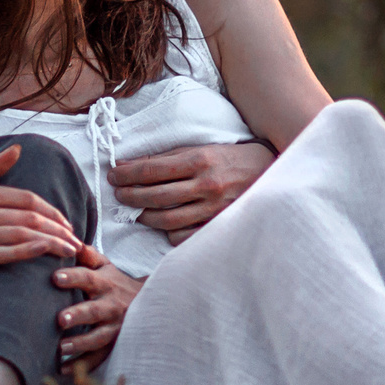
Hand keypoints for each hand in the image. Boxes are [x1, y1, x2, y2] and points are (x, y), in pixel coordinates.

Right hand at [0, 143, 84, 295]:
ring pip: (19, 235)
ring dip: (50, 243)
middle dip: (58, 229)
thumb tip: (18, 149)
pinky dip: (26, 252)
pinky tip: (44, 253)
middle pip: (27, 216)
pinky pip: (1, 254)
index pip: (25, 198)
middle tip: (77, 240)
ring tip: (69, 251)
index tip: (68, 223)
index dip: (52, 211)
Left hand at [54, 244, 141, 367]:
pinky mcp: (114, 345)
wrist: (151, 304)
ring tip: (61, 347)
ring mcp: (114, 328)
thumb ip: (87, 254)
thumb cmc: (117, 283)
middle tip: (60, 319)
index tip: (55, 277)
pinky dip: (82, 365)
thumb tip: (66, 237)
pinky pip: (98, 358)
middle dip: (78, 315)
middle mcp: (110, 306)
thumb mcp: (107, 266)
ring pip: (98, 337)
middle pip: (94, 311)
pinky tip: (63, 370)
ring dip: (80, 343)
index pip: (88, 278)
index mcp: (105, 284)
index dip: (73, 277)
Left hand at [108, 139, 273, 243]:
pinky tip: (164, 225)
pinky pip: (184, 236)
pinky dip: (169, 232)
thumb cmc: (230, 158)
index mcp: (199, 160)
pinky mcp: (218, 225)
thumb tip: (134, 164)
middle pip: (154, 196)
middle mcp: (206, 185)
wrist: (270, 171)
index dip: (127, 173)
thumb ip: (171, 157)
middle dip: (129, 196)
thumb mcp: (202, 148)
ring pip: (166, 220)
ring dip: (145, 216)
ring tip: (137, 211)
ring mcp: (213, 209)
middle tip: (118, 194)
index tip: (113, 174)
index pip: (151, 169)